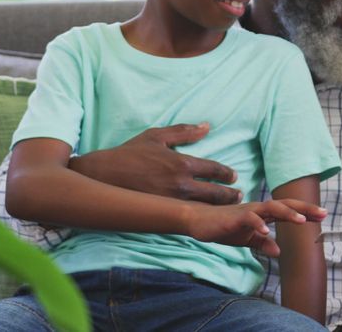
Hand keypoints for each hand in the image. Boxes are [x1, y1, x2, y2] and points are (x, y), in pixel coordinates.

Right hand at [69, 123, 241, 203]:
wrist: (104, 175)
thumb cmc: (131, 153)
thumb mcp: (157, 136)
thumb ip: (184, 131)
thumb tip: (206, 126)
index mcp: (182, 163)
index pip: (214, 170)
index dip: (227, 173)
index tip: (233, 176)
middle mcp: (181, 185)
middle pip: (215, 193)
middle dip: (229, 195)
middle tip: (238, 195)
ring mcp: (172, 202)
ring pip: (205, 207)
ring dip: (219, 208)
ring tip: (229, 208)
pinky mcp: (163, 212)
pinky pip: (188, 215)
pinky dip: (201, 215)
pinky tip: (207, 216)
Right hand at [186, 199, 326, 257]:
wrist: (198, 221)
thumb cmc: (223, 227)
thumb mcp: (246, 239)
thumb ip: (262, 243)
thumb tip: (278, 251)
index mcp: (263, 214)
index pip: (288, 210)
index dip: (305, 212)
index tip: (323, 216)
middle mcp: (258, 209)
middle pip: (285, 204)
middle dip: (305, 209)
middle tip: (323, 213)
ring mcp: (247, 211)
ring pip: (271, 207)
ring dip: (287, 213)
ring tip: (302, 220)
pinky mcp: (234, 217)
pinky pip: (249, 219)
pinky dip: (259, 225)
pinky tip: (267, 232)